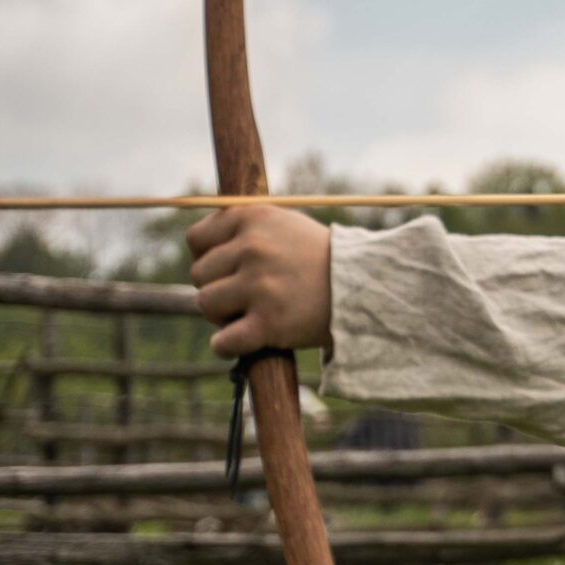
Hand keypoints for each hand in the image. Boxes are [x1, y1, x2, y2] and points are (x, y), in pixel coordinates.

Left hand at [186, 205, 334, 356]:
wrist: (368, 286)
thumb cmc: (321, 258)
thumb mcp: (284, 225)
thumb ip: (244, 229)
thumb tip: (198, 247)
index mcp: (252, 218)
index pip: (196, 239)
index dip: (208, 256)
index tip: (227, 269)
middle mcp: (253, 248)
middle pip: (199, 275)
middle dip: (218, 287)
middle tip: (245, 296)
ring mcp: (260, 286)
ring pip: (206, 305)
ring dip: (222, 316)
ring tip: (249, 315)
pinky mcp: (269, 323)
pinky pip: (223, 342)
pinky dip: (226, 346)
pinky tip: (240, 342)